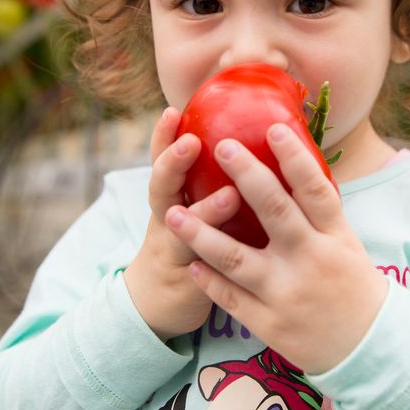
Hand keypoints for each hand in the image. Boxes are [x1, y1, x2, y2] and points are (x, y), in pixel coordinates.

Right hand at [125, 107, 240, 339]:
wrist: (160, 299)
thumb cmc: (189, 237)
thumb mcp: (190, 203)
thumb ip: (211, 174)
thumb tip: (249, 133)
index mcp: (171, 195)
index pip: (164, 159)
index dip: (164, 136)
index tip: (173, 110)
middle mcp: (166, 218)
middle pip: (161, 188)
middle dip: (173, 163)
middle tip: (191, 142)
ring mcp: (174, 250)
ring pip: (183, 231)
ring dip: (205, 213)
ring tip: (229, 196)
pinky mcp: (190, 283)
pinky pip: (204, 274)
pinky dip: (216, 266)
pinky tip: (236, 257)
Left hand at [164, 123, 388, 373]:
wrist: (367, 347)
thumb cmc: (352, 284)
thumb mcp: (345, 242)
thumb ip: (317, 210)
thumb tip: (291, 160)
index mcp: (334, 236)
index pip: (316, 188)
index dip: (295, 157)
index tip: (273, 127)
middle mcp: (311, 259)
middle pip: (275, 211)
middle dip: (246, 176)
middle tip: (221, 146)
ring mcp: (287, 292)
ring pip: (237, 258)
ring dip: (202, 233)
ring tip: (174, 213)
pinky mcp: (269, 322)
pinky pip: (230, 297)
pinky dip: (208, 279)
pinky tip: (190, 261)